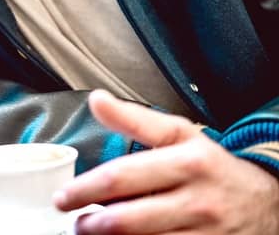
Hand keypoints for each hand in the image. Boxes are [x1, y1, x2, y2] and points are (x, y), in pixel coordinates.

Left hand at [53, 90, 278, 233]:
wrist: (267, 201)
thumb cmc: (211, 166)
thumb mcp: (179, 135)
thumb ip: (135, 119)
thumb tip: (96, 100)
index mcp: (185, 163)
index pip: (123, 177)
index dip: (86, 189)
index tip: (62, 197)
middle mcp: (196, 201)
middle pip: (129, 219)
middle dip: (92, 224)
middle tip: (76, 222)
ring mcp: (204, 234)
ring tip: (91, 234)